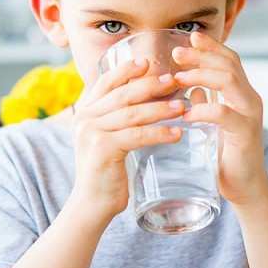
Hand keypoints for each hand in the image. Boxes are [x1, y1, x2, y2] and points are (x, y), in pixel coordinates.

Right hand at [69, 59, 184, 222]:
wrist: (92, 204)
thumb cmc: (107, 172)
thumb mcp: (109, 139)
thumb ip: (120, 120)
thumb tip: (151, 100)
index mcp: (86, 113)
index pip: (105, 82)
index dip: (126, 70)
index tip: (147, 63)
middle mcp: (85, 119)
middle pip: (122, 94)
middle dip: (150, 85)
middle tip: (173, 81)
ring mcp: (92, 133)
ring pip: (131, 113)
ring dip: (159, 108)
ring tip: (182, 107)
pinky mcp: (103, 149)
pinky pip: (136, 135)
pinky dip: (159, 132)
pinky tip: (176, 133)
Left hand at [172, 31, 267, 207]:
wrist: (244, 187)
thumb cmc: (226, 156)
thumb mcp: (213, 123)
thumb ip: (207, 103)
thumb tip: (192, 88)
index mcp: (242, 94)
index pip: (230, 60)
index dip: (211, 47)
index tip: (189, 37)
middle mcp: (250, 99)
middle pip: (229, 64)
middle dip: (202, 55)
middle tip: (177, 53)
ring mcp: (250, 115)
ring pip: (229, 81)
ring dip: (201, 75)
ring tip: (178, 78)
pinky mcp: (245, 133)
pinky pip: (224, 113)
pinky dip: (203, 109)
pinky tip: (186, 113)